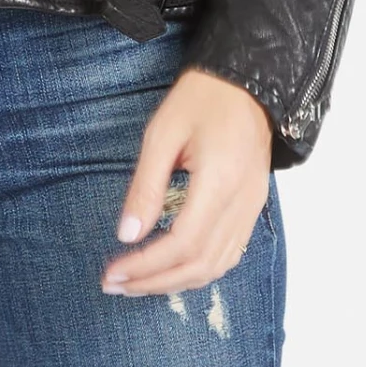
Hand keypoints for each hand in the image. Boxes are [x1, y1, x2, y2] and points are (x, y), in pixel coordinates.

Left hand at [101, 67, 271, 296]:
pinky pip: (229, 254)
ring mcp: (252, 209)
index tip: (112, 272)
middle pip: (199, 265)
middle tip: (115, 284)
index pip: (182, 243)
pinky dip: (198, 270)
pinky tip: (172, 268)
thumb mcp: (162, 133)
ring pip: (216, 267)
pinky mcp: (253, 208)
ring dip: (174, 282)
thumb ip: (146, 186)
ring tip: (137, 282)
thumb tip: (126, 235)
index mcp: (219, 182)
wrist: (247, 82)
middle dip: (154, 282)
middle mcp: (242, 204)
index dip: (146, 266)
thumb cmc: (202, 98)